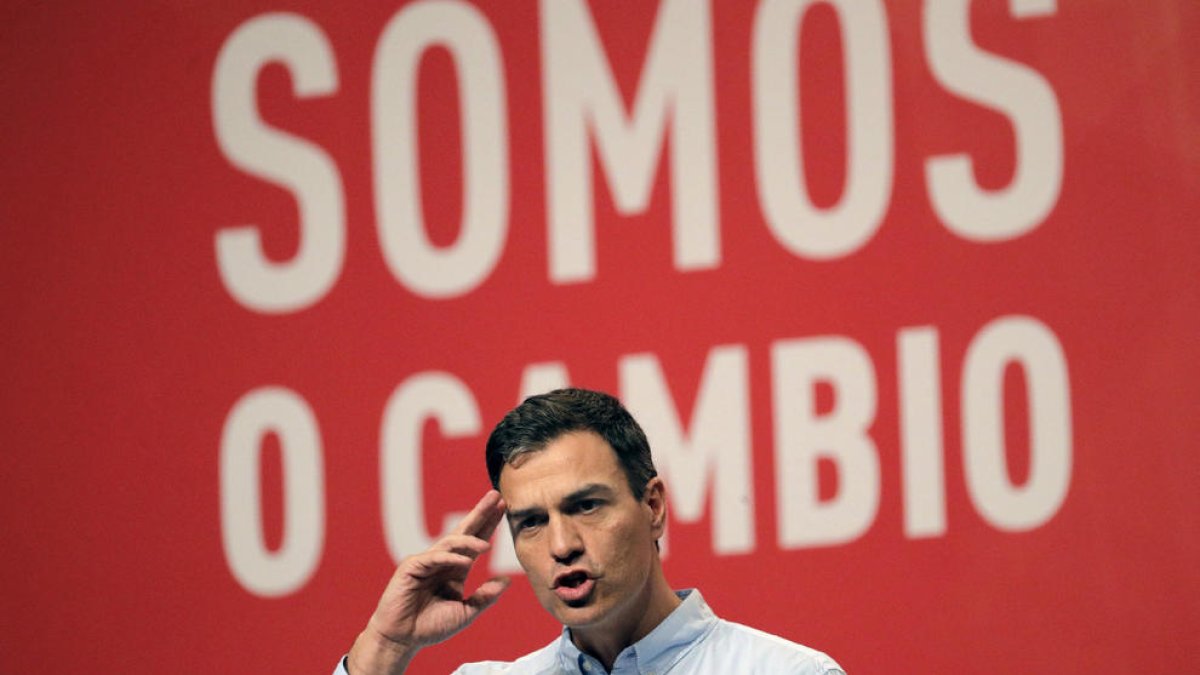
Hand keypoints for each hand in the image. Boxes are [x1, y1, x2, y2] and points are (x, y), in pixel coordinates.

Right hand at [347, 490, 511, 673]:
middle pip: (464, 531)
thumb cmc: (430, 627)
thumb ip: (485, 597)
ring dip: (469, 540)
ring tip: (488, 545)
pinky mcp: (412, 567)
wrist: (402, 639)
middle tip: (496, 495)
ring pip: (450, 542)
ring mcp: (426, 562)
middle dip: (480, 513)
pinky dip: (449, 558)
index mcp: (456, 569)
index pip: (475, 541)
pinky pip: (434, 558)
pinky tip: (465, 561)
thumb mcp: (465, 612)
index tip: (503, 508)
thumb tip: (507, 581)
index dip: (489, 524)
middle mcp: (443, 561)